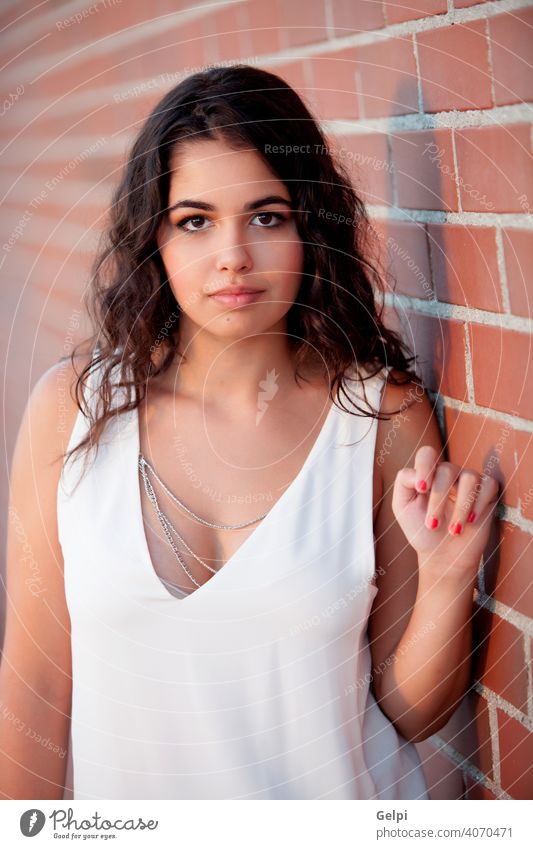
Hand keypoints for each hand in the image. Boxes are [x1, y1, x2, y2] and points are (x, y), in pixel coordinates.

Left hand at [391, 445, 499, 574]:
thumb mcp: (402, 507)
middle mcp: (449, 473)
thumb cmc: (421, 529)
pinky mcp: (487, 493)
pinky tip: (471, 521)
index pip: (427, 454)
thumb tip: (417, 473)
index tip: (421, 489)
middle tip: (432, 525)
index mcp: (428, 474)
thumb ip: (403, 483)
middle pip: (447, 470)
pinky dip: (479, 504)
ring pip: (469, 478)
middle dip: (438, 499)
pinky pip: (488, 485)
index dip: (425, 467)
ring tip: (453, 530)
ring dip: (461, 507)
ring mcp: (469, 482)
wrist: (443, 555)